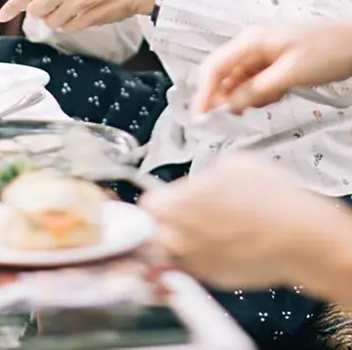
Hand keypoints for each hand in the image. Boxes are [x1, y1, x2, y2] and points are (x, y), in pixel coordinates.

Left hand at [0, 0, 160, 29]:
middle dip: (41, 14)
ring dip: (60, 20)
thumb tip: (33, 1)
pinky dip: (73, 25)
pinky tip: (87, 13)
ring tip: (78, 7)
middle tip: (54, 9)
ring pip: (52, 22)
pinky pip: (69, 28)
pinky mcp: (86, 18)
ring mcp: (76, 3)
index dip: (13, 6)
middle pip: (36, 10)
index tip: (2, 15)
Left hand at [141, 154, 343, 290]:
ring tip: (200, 231)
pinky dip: (202, 258)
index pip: (145, 205)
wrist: (299, 236)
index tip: (166, 197)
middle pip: (151, 233)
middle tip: (180, 215)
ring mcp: (195, 262)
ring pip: (171, 255)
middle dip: (161, 224)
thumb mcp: (229, 164)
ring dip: (177, 244)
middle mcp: (178, 238)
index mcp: (174, 206)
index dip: (158, 198)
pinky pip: (196, 268)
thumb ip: (203, 176)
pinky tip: (222, 244)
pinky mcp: (215, 280)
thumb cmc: (268, 198)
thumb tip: (202, 183)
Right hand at [194, 20, 351, 114]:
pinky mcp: (272, 62)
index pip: (213, 67)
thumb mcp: (290, 74)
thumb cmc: (328, 50)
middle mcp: (250, 46)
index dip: (203, 93)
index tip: (200, 118)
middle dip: (223, 98)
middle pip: (222, 75)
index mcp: (250, 42)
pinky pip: (254, 82)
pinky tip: (274, 98)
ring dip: (244, 98)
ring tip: (263, 104)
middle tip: (229, 120)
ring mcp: (261, 54)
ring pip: (238, 81)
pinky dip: (258, 94)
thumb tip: (230, 105)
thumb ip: (257, 90)